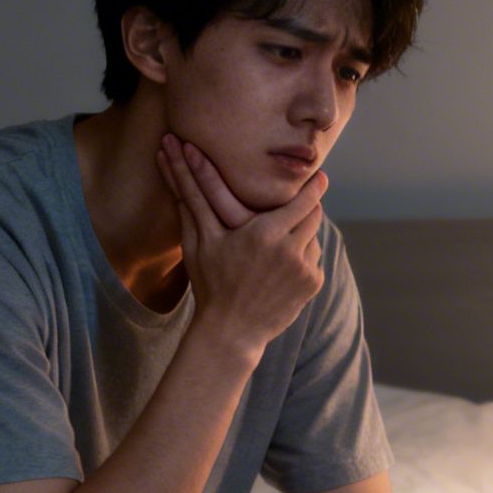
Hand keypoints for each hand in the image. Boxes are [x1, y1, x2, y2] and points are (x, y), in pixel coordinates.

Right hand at [154, 135, 327, 353]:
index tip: (319, 175)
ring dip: (303, 234)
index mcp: (266, 235)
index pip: (304, 201)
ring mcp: (305, 271)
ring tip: (283, 238)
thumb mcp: (200, 243)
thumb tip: (173, 159)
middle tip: (301, 202)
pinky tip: (282, 265)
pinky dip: (303, 257)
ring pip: (314, 238)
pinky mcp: (312, 286)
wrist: (231, 332)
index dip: (313, 187)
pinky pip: (313, 260)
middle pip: (315, 216)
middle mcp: (291, 251)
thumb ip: (195, 202)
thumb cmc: (210, 285)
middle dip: (308, 208)